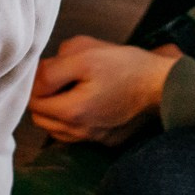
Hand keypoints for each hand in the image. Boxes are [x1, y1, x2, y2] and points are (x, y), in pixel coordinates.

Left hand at [28, 35, 180, 144]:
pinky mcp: (106, 140)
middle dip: (43, 98)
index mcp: (71, 112)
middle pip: (41, 119)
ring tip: (72, 90)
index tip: (49, 69)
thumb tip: (36, 79)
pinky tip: (86, 102)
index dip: (36, 83)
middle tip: (58, 78)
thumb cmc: (125, 66)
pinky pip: (76, 133)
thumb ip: (51, 68)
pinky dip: (73, 120)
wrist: (162, 84)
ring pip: (56, 129)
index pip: (33, 101)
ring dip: (56, 111)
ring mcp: (94, 139)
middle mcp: (80, 132)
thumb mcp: (84, 54)